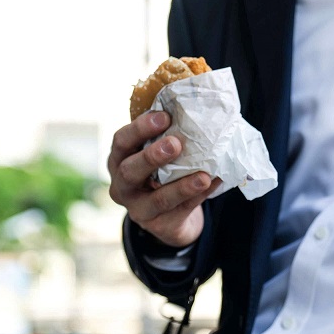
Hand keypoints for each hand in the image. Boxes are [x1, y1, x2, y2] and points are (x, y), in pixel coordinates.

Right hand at [107, 111, 220, 247]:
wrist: (169, 217)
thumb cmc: (162, 173)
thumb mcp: (155, 154)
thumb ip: (166, 136)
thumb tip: (196, 107)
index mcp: (119, 161)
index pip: (121, 142)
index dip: (140, 129)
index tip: (164, 116)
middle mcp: (122, 186)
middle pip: (130, 171)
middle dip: (152, 156)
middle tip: (175, 144)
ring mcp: (139, 209)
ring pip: (159, 199)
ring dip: (182, 186)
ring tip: (203, 176)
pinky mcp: (160, 226)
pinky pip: (182, 210)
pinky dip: (200, 196)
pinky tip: (214, 182)